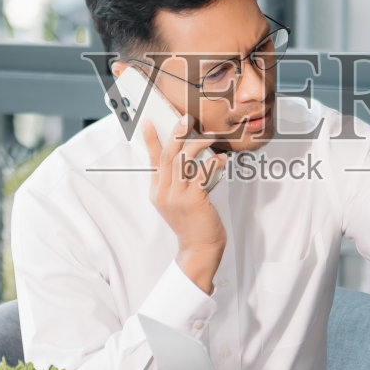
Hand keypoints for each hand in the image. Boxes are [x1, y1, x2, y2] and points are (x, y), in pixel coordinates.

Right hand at [142, 117, 227, 291]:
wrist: (199, 249)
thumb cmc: (193, 225)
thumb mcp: (179, 202)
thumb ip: (181, 181)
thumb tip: (192, 157)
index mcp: (157, 192)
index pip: (153, 160)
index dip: (151, 140)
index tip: (149, 123)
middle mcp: (164, 194)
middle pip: (167, 156)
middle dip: (176, 134)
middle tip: (185, 120)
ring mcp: (177, 197)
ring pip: (183, 161)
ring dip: (197, 145)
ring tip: (209, 138)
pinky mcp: (193, 201)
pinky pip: (202, 174)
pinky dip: (213, 163)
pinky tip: (220, 159)